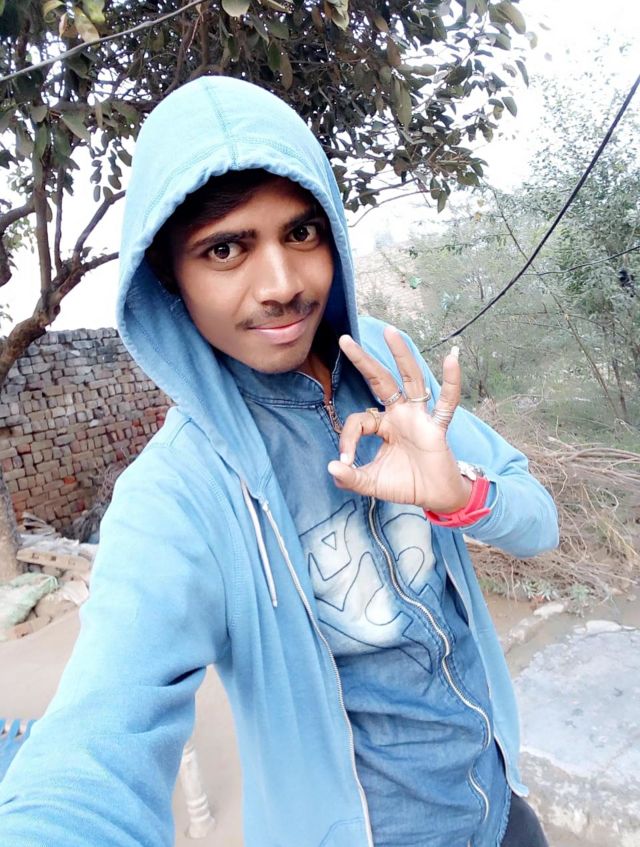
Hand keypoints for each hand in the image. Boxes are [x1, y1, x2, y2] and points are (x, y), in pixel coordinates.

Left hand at [327, 327, 471, 513]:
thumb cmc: (406, 484)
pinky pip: (446, 402)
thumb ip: (351, 478)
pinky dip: (451, 382)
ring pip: (411, 380)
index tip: (345, 462)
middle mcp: (400, 414)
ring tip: (391, 332)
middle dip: (363, 360)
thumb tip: (331, 468)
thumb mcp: (372, 483)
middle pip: (380, 380)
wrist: (436, 498)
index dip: (348, 439)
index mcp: (383, 425)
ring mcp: (419, 417)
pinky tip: (452, 359)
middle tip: (344, 339)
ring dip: (401, 356)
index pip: (360, 420)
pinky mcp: (436, 427)